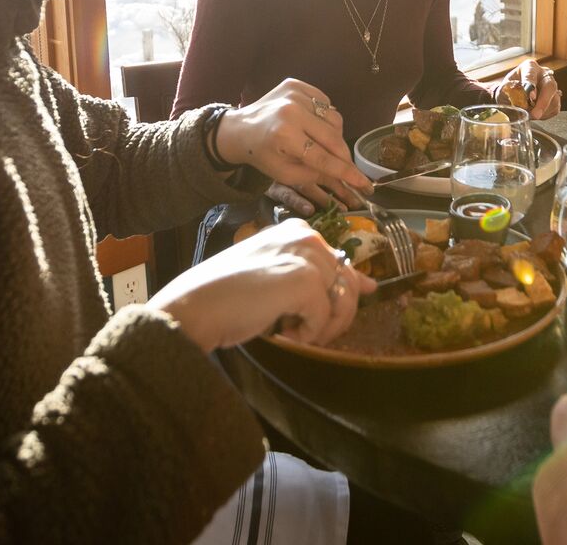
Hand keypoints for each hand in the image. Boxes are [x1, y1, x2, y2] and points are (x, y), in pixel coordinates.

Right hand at [149, 217, 375, 351]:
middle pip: (349, 285)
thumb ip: (319, 277)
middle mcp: (307, 237)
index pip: (341, 265)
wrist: (196, 305)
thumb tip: (371, 285)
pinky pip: (324, 319)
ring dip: (323, 328)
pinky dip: (306, 335)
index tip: (329, 315)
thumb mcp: (277, 277)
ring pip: (343, 302)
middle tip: (300, 330)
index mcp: (298, 231)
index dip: (339, 295)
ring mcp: (307, 257)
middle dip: (331, 317)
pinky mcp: (305, 281)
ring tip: (294, 334)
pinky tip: (282, 333)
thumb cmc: (227, 294)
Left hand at [216, 78, 370, 215]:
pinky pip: (326, 103)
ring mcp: (295, 94)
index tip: (365, 183)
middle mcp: (292, 111)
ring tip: (322, 144)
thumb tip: (345, 177)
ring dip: (334, 135)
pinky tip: (313, 125)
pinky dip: (325, 117)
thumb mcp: (285, 174)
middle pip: (333, 137)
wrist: (241, 128)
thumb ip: (315, 176)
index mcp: (285, 136)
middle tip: (351, 169)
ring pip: (334, 119)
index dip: (346, 172)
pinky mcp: (296, 84)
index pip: (324, 158)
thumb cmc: (262, 155)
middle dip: (344, 156)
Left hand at [501, 60, 561, 119]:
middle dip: (543, 102)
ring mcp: (552, 85)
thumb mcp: (503, 88)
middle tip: (535, 115)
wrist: (514, 95)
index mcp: (529, 67)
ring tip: (530, 115)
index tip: (530, 96)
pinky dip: (545, 115)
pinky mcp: (555, 97)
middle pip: (549, 86)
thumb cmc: (509, 89)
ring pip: (554, 99)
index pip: (531, 73)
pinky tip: (536, 114)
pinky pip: (555, 108)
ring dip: (542, 111)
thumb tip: (513, 96)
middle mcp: (544, 74)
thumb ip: (507, 91)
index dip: (531, 84)